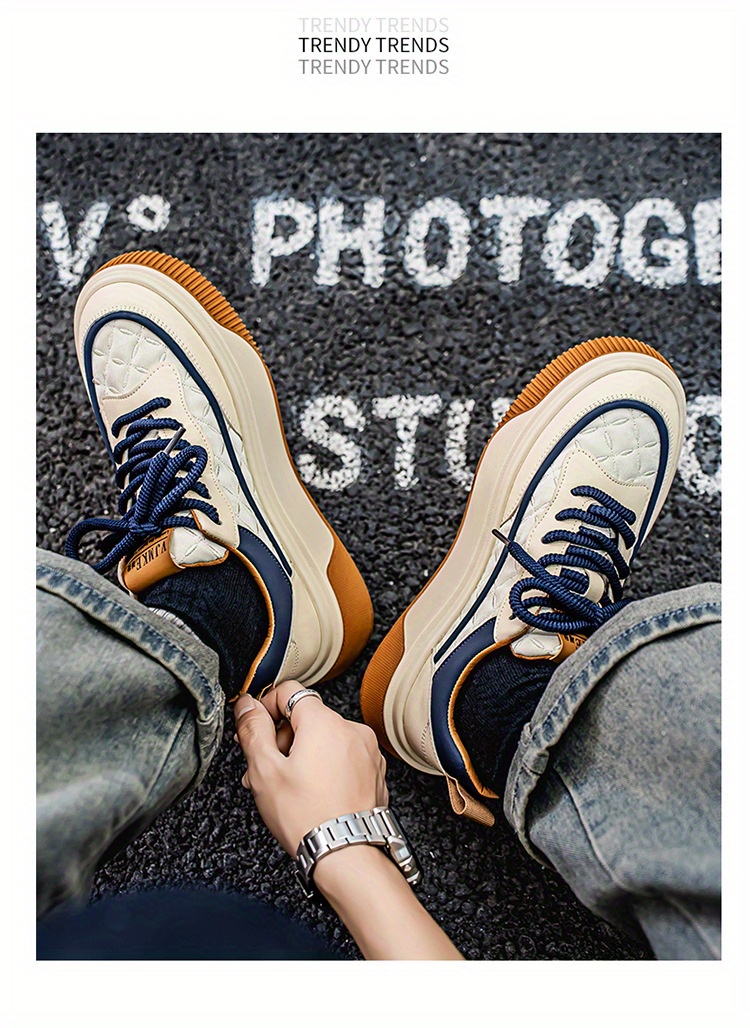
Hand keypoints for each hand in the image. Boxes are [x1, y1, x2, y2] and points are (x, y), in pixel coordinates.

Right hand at [234, 680, 387, 855]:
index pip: (290, 691)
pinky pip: (343, 758)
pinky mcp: (374, 772)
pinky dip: (325, 768)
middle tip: (265, 769)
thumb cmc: (307, 817)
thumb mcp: (265, 771)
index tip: (256, 730)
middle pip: (308, 717)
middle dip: (283, 738)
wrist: (347, 855)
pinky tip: (311, 795)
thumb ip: (253, 730)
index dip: (266, 707)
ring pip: (325, 740)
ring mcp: (367, 752)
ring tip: (286, 788)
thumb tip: (247, 705)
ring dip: (302, 755)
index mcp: (324, 722)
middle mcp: (351, 730)